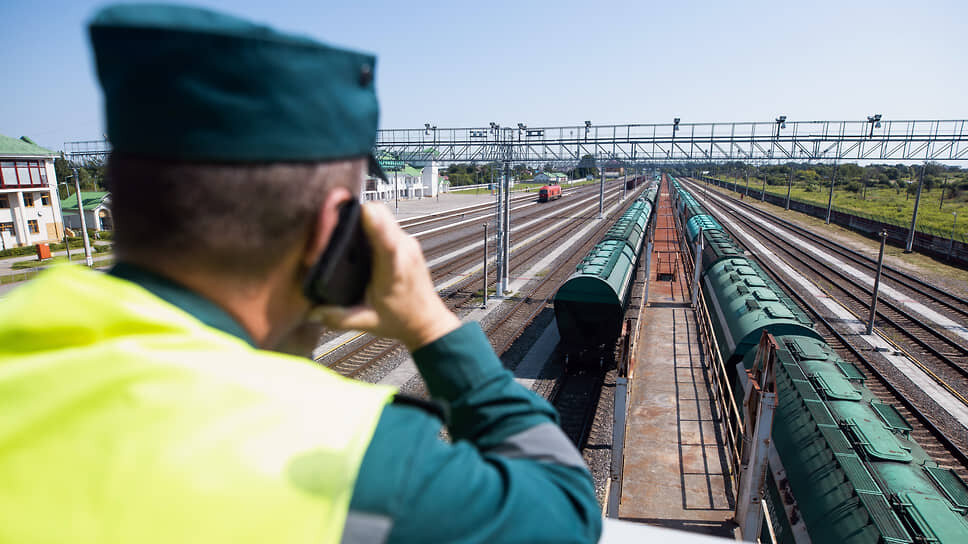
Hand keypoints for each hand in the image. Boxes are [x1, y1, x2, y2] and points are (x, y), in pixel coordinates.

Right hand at [310, 203, 459, 350]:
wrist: (427, 322)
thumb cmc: (402, 320)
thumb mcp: (367, 322)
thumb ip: (337, 318)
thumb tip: (311, 312)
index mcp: (393, 269)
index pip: (385, 237)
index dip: (370, 220)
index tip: (354, 211)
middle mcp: (404, 250)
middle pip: (380, 213)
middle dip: (356, 213)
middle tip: (335, 223)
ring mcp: (408, 243)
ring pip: (383, 214)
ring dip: (364, 217)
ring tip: (344, 230)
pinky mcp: (407, 241)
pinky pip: (387, 222)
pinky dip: (372, 224)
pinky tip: (358, 238)